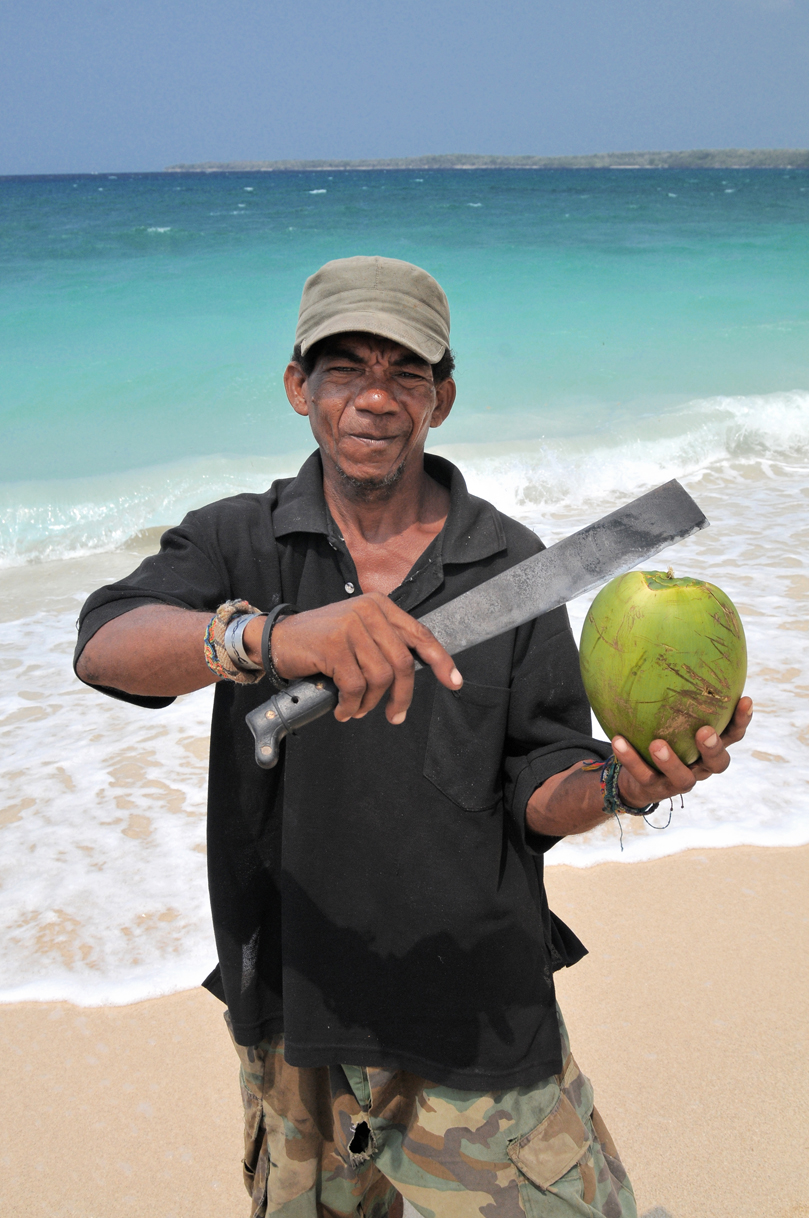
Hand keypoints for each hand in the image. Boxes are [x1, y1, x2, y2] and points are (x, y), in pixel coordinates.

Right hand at [244, 593, 461, 723]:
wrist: (276, 640)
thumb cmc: (319, 642)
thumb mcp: (357, 632)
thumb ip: (384, 643)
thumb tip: (416, 671)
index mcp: (379, 606)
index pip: (420, 635)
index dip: (441, 661)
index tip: (454, 682)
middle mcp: (368, 611)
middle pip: (403, 663)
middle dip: (402, 696)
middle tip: (395, 716)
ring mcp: (351, 627)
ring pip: (380, 678)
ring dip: (371, 703)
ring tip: (357, 710)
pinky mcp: (334, 645)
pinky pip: (355, 687)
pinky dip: (351, 705)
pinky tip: (342, 709)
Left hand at [614, 696, 752, 807]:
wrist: (633, 773)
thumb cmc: (656, 731)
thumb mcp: (666, 710)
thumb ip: (674, 686)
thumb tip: (666, 638)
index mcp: (709, 745)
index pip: (733, 733)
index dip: (741, 719)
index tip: (745, 699)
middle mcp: (700, 765)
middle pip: (719, 762)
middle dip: (713, 747)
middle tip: (703, 731)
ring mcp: (678, 780)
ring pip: (684, 777)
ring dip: (671, 760)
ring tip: (657, 743)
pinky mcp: (654, 789)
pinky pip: (642, 774)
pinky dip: (630, 758)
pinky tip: (618, 740)